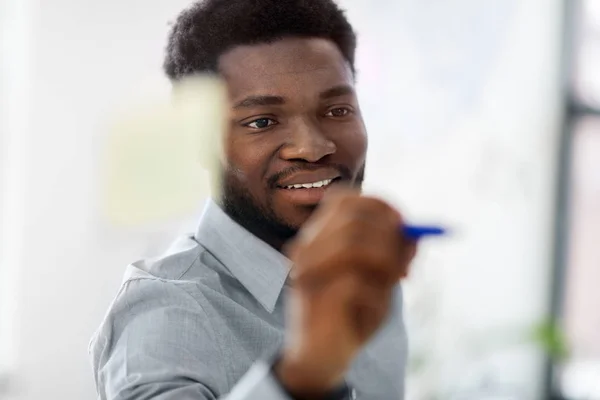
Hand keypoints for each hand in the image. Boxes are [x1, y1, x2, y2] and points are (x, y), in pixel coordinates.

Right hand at [275, 189, 416, 397]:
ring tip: (389, 288)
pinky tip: (368, 313)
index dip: (379, 205)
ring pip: (355, 246)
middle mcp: (306, 248)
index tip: (404, 223)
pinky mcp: (314, 297)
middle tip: (405, 267)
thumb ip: (394, 255)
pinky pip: (358, 284)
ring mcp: (306, 272)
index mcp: (318, 236)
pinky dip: (375, 298)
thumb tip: (415, 233)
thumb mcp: (379, 280)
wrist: (322, 358)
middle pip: (354, 219)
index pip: (344, 199)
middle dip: (390, 239)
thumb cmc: (351, 313)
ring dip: (385, 266)